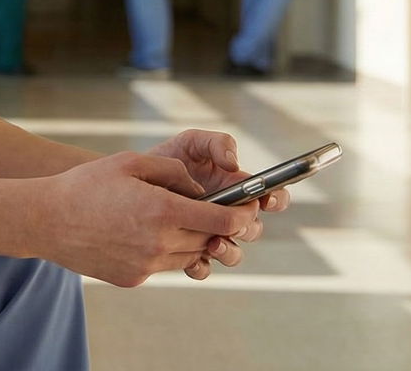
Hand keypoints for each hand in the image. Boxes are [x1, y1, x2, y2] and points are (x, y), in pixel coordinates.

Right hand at [33, 152, 259, 287]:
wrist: (47, 220)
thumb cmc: (87, 185)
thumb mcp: (131, 161)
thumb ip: (173, 171)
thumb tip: (198, 188)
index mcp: (163, 210)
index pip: (222, 221)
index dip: (240, 216)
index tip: (246, 210)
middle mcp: (159, 242)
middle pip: (208, 239)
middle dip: (215, 225)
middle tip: (212, 210)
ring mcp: (146, 264)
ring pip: (189, 255)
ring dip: (191, 239)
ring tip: (172, 219)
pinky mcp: (134, 278)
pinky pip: (162, 265)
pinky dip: (163, 250)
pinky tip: (142, 233)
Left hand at [145, 130, 291, 278]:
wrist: (134, 180)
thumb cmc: (170, 157)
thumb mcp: (192, 142)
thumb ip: (217, 143)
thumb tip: (234, 164)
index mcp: (238, 189)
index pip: (272, 198)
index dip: (275, 200)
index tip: (267, 199)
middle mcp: (228, 215)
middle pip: (253, 229)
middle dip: (247, 227)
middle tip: (234, 223)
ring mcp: (211, 234)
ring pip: (232, 253)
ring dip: (228, 251)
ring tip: (213, 244)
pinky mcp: (189, 250)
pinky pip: (202, 268)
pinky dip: (200, 266)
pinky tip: (191, 260)